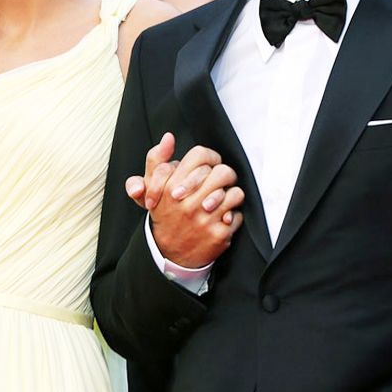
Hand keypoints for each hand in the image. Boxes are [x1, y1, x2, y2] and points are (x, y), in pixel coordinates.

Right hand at [126, 133, 243, 268]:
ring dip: (230, 197)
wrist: (168, 254)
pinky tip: (222, 218)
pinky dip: (233, 216)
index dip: (209, 160)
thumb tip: (168, 137)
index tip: (208, 168)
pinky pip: (238, 215)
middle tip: (219, 184)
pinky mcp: (218, 234)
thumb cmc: (164, 215)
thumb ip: (156, 159)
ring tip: (221, 202)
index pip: (201, 157)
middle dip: (223, 177)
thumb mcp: (152, 187)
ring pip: (234, 194)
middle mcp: (189, 203)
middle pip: (223, 173)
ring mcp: (205, 220)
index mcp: (173, 188)